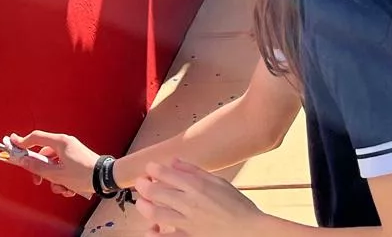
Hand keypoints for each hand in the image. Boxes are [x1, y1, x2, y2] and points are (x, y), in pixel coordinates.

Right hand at [3, 131, 98, 198]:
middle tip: (38, 182)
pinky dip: (63, 179)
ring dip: (55, 180)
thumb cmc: (83, 174)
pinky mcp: (77, 160)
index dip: (22, 142)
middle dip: (41, 171)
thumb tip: (24, 161)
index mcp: (60, 142)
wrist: (106, 178)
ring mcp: (72, 152)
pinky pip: (63, 168)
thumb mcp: (57, 174)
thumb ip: (38, 168)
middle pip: (44, 155)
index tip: (11, 145)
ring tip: (63, 189)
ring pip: (54, 165)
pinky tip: (70, 190)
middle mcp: (65, 144)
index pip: (36, 137)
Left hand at [137, 160, 269, 236]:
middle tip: (140, 182)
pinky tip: (150, 229)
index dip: (153, 169)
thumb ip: (194, 171)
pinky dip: (153, 234)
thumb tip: (174, 161)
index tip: (149, 168)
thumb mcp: (218, 182)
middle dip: (143, 185)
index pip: (167, 174)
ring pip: (155, 214)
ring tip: (141, 202)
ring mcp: (188, 223)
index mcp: (197, 187)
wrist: (250, 231)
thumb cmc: (237, 206)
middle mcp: (190, 203)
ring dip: (143, 206)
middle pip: (156, 192)